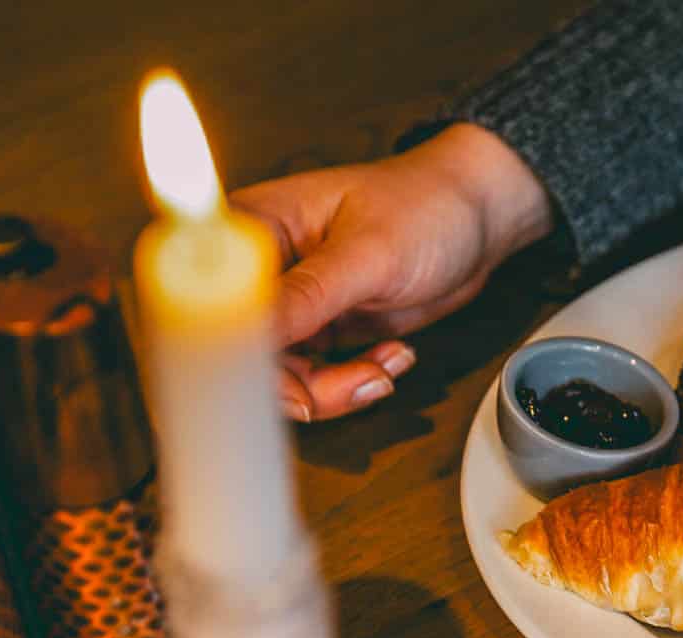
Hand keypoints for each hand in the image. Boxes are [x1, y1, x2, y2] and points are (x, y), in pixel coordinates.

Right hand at [231, 124, 553, 420]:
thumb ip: (307, 295)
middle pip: (242, 349)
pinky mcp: (323, 327)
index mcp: (252, 228)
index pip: (205, 299)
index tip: (278, 381)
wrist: (477, 219)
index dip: (228, 349)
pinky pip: (318, 376)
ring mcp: (294, 302)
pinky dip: (356, 379)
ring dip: (336, 386)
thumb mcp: (368, 254)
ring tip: (384, 368)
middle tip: (354, 383)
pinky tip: (393, 356)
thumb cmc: (425, 206)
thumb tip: (247, 330)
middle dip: (297, 383)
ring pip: (283, 373)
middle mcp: (262, 269)